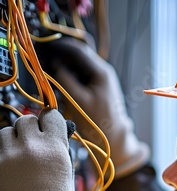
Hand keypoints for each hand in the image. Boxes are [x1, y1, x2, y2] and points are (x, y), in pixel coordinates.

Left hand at [0, 109, 74, 190]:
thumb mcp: (66, 179)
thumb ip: (60, 155)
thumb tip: (56, 141)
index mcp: (55, 148)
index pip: (51, 117)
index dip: (49, 122)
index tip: (48, 128)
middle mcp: (32, 146)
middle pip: (26, 121)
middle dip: (29, 130)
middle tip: (32, 145)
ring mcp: (9, 154)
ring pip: (7, 131)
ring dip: (12, 140)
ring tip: (17, 157)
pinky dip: (2, 153)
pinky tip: (8, 167)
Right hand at [42, 38, 149, 177]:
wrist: (114, 139)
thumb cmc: (97, 122)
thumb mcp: (77, 100)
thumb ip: (66, 79)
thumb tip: (55, 64)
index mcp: (101, 72)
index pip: (78, 49)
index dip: (60, 46)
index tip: (44, 46)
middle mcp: (102, 72)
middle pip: (78, 56)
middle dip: (61, 56)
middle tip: (44, 60)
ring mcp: (100, 80)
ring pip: (78, 67)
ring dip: (65, 68)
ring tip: (51, 73)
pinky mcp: (97, 89)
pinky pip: (81, 78)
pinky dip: (70, 78)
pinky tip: (60, 85)